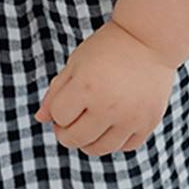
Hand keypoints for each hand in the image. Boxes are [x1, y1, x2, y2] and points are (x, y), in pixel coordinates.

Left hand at [34, 19, 179, 155]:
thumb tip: (40, 119)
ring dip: (88, 141)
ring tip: (91, 123)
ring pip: (99, 149)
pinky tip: (113, 125)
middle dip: (66, 132)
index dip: (58, 111)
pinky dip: (115, 141)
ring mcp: (130, 117)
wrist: (148, 40)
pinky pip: (125, 146)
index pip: (59, 117)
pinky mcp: (148, 122)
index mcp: (85, 87)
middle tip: (72, 118)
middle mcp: (108, 106)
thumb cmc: (106, 49)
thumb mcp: (75, 64)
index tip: (67, 100)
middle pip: (74, 139)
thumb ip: (55, 92)